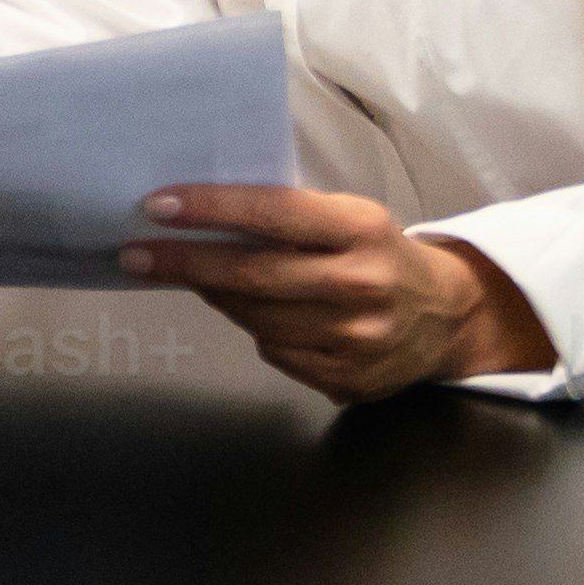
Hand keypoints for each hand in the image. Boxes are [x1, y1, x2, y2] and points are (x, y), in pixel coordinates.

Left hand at [125, 188, 543, 405]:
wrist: (449, 317)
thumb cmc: (380, 254)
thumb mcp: (350, 219)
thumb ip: (290, 219)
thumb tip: (201, 217)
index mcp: (363, 229)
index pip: (274, 213)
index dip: (212, 210)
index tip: (158, 206)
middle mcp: (362, 284)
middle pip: (253, 276)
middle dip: (185, 263)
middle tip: (135, 254)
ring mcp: (356, 338)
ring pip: (256, 319)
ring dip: (216, 297)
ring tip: (194, 277)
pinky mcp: (348, 379)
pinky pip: (276, 351)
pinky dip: (256, 329)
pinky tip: (257, 313)